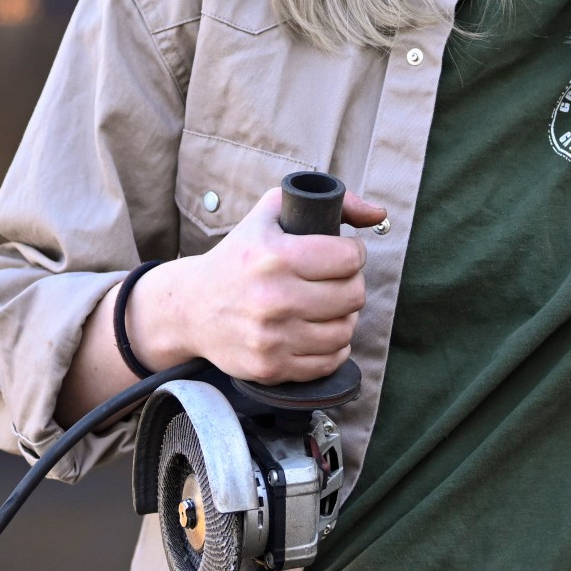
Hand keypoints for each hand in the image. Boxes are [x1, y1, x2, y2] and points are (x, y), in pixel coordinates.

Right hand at [134, 185, 386, 383]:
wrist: (190, 308)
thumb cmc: (238, 256)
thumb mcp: (271, 214)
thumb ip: (331, 202)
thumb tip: (380, 214)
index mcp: (275, 256)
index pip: (349, 258)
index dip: (354, 253)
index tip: (342, 253)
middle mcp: (274, 298)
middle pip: (354, 295)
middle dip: (351, 284)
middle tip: (336, 280)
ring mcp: (272, 337)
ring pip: (345, 331)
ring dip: (344, 317)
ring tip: (328, 306)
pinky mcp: (271, 368)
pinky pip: (329, 362)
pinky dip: (333, 347)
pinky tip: (318, 330)